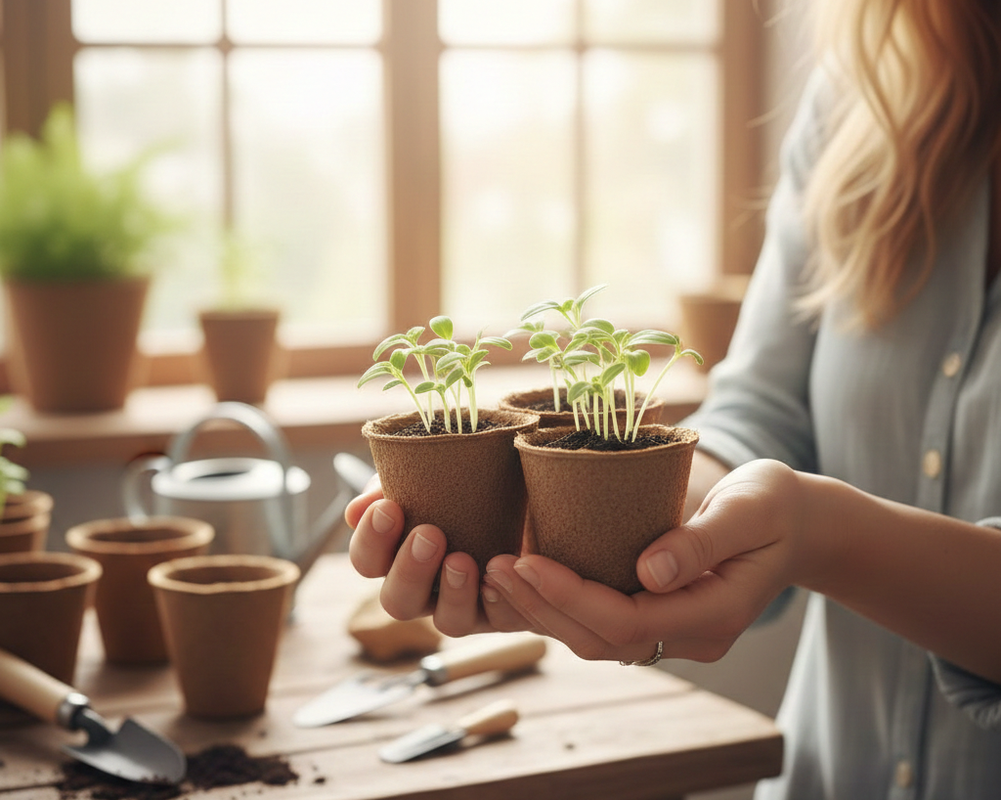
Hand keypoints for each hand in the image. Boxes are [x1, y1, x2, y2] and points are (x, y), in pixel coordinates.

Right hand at [346, 475, 535, 636]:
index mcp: (399, 554)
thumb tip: (356, 512)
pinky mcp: (507, 607)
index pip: (368, 561)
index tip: (389, 507)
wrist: (528, 483)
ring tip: (463, 560)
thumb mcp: (428, 471)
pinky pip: (500, 619)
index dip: (371, 540)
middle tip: (429, 534)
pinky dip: (499, 598)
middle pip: (397, 602)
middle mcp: (428, 587)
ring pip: (448, 621)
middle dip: (409, 570)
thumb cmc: (467, 478)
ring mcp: (467, 602)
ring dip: (453, 592)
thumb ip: (388, 485)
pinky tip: (501, 572)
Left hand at [481, 459, 805, 663]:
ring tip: (496, 573)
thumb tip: (648, 572)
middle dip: (543, 607)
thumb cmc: (775, 506)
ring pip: (597, 640)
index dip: (573, 595)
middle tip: (493, 567)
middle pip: (603, 640)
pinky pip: (602, 625)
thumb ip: (702, 540)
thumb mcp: (750, 509)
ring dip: (543, 610)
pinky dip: (560, 605)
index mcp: (715, 614)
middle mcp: (691, 636)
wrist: (797, 524)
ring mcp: (675, 633)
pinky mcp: (659, 617)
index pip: (629, 619)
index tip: (527, 561)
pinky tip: (527, 577)